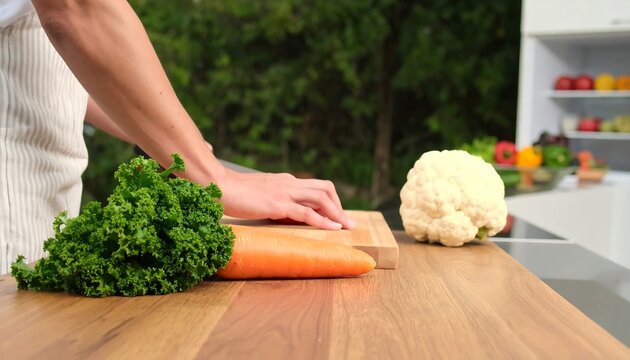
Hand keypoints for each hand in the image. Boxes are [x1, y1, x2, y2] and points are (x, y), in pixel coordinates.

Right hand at [217, 170, 355, 229]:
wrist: (219, 187)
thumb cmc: (234, 192)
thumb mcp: (259, 192)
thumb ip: (272, 197)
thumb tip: (280, 209)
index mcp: (285, 180)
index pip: (315, 187)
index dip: (330, 200)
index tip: (336, 215)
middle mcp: (289, 183)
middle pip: (325, 188)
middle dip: (339, 205)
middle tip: (347, 222)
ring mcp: (285, 193)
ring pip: (321, 198)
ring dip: (337, 213)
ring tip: (346, 227)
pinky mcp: (278, 205)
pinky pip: (307, 213)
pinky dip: (323, 221)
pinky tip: (332, 229)